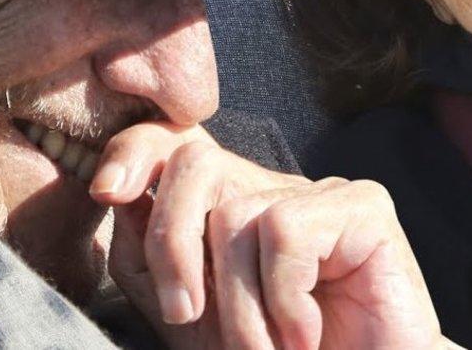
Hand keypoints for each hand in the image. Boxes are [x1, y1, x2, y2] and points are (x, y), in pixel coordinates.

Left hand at [89, 123, 443, 348]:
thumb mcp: (193, 321)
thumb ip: (150, 266)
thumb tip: (122, 201)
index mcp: (232, 205)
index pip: (173, 144)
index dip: (134, 151)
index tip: (107, 191)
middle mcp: (274, 188)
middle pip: (195, 163)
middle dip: (172, 245)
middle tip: (188, 318)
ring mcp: (321, 193)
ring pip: (235, 217)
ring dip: (239, 308)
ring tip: (268, 349)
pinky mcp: (364, 207)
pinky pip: (285, 231)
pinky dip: (284, 300)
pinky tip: (306, 331)